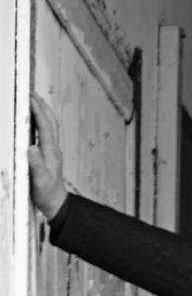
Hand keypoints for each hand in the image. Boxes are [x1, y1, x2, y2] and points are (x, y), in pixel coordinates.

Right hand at [28, 93, 68, 219]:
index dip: (38, 111)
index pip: (46, 127)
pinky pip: (46, 132)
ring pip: (50, 125)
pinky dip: (41, 121)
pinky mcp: (49, 154)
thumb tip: (31, 147)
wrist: (56, 204)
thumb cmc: (47, 194)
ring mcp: (52, 151)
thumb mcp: (39, 181)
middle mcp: (53, 149)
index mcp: (51, 153)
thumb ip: (36, 165)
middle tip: (30, 91)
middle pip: (50, 121)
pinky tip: (34, 119)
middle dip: (41, 105)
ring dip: (42, 110)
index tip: (30, 97)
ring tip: (32, 99)